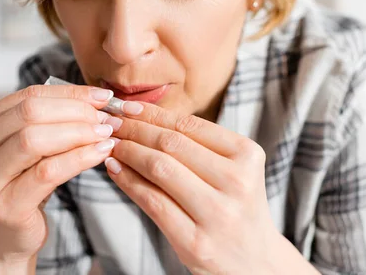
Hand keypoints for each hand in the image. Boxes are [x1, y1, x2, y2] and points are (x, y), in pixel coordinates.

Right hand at [0, 84, 119, 263]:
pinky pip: (47, 172)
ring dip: (79, 133)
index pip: (30, 96)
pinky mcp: (4, 205)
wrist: (11, 236)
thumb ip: (58, 119)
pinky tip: (100, 153)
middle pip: (30, 114)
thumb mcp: (40, 146)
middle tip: (106, 119)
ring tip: (106, 134)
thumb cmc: (28, 183)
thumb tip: (100, 98)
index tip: (104, 97)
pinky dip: (79, 158)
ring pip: (34, 140)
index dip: (71, 93)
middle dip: (76, 112)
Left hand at [104, 102, 283, 273]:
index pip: (190, 125)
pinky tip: (115, 170)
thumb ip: (200, 146)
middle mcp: (236, 181)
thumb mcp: (234, 171)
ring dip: (128, 151)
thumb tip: (145, 118)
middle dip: (134, 128)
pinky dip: (128, 182)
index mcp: (247, 155)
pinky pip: (152, 202)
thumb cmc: (237, 208)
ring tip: (111, 143)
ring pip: (160, 169)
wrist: (255, 262)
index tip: (127, 106)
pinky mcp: (195, 241)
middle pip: (172, 144)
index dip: (153, 113)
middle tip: (110, 121)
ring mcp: (217, 213)